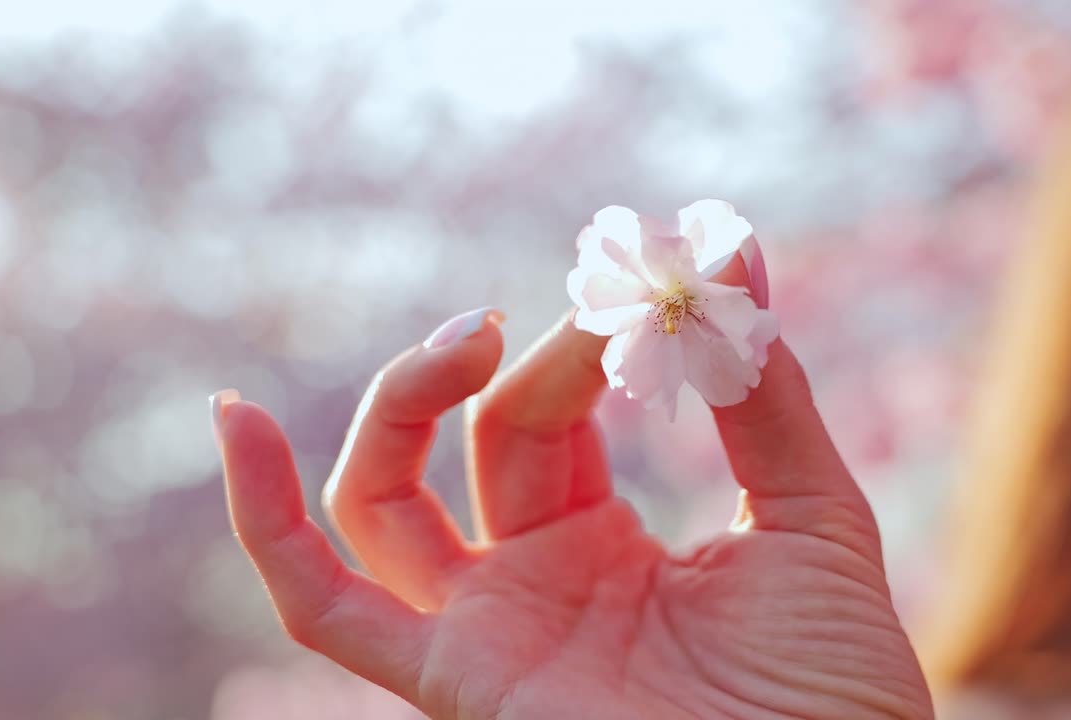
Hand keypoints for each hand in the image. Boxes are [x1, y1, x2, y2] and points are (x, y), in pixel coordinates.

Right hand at [212, 301, 932, 718]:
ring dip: (400, 405)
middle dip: (523, 362)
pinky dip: (265, 523)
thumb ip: (766, 395)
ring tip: (467, 335)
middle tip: (586, 309)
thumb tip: (739, 252)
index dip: (583, 348)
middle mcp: (529, 581)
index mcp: (601, 543)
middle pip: (475, 440)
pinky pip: (325, 609)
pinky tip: (236, 421)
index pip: (551, 415)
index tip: (648, 293)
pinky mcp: (458, 682)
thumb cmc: (834, 689)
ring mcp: (486, 632)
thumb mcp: (811, 518)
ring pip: (378, 508)